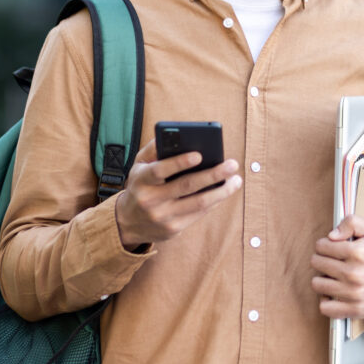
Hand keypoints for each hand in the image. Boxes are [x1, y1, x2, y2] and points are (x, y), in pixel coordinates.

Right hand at [114, 138, 241, 249]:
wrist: (127, 223)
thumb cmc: (140, 185)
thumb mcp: (138, 166)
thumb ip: (154, 149)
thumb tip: (176, 135)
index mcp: (141, 180)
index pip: (160, 170)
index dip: (179, 163)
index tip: (199, 155)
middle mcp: (151, 199)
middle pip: (187, 186)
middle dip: (213, 174)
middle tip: (232, 164)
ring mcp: (163, 216)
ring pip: (198, 203)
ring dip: (221, 191)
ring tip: (236, 180)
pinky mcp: (173, 229)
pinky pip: (199, 214)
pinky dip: (214, 201)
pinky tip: (224, 191)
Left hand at [310, 215, 363, 319]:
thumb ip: (351, 223)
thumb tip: (331, 236)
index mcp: (359, 253)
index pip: (322, 246)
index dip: (323, 244)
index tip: (329, 247)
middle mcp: (356, 274)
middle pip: (317, 263)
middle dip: (320, 259)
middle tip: (330, 260)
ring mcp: (355, 294)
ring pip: (317, 284)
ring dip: (321, 278)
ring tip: (331, 275)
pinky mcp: (354, 310)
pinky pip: (325, 307)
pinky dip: (326, 300)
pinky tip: (333, 292)